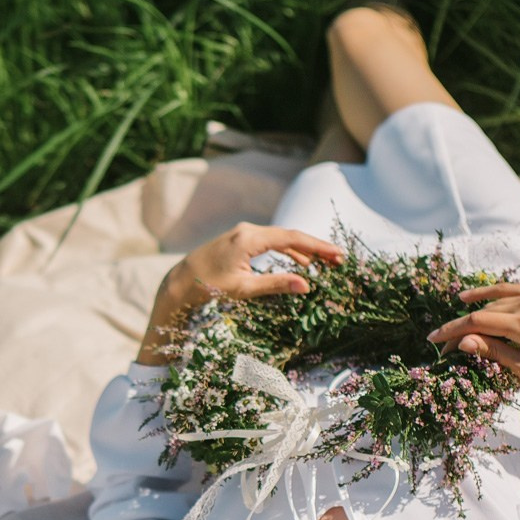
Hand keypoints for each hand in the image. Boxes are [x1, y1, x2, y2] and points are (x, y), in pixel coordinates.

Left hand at [136, 223, 343, 365]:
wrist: (181, 281)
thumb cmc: (209, 287)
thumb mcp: (244, 289)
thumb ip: (276, 284)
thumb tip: (306, 285)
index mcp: (250, 238)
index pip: (292, 238)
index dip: (318, 246)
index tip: (337, 254)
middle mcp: (248, 230)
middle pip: (290, 235)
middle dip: (316, 247)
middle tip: (339, 260)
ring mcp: (244, 233)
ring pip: (281, 238)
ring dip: (303, 250)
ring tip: (325, 263)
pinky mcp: (240, 239)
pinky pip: (270, 242)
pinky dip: (287, 251)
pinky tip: (300, 262)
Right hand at [426, 283, 519, 422]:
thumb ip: (493, 351)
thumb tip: (463, 340)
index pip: (477, 322)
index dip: (452, 330)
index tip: (434, 340)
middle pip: (484, 313)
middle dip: (462, 329)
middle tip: (446, 346)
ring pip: (495, 303)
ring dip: (474, 315)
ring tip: (455, 327)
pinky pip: (510, 291)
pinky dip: (490, 293)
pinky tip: (470, 297)